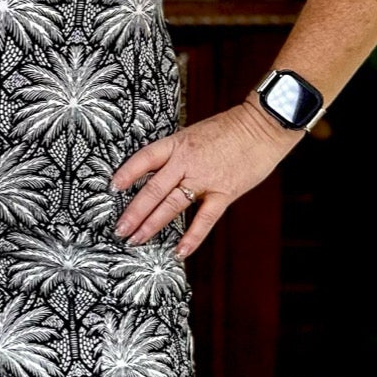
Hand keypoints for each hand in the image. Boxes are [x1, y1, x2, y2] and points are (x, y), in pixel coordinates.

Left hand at [111, 97, 303, 259]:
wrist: (264, 125)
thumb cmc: (231, 128)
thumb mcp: (195, 133)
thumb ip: (178, 153)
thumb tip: (160, 172)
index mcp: (178, 143)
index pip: (144, 159)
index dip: (127, 173)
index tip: (113, 188)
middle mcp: (186, 162)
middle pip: (152, 189)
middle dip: (133, 212)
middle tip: (119, 229)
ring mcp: (205, 178)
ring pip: (171, 205)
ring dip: (151, 224)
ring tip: (135, 240)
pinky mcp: (224, 193)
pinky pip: (204, 219)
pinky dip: (191, 237)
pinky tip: (178, 251)